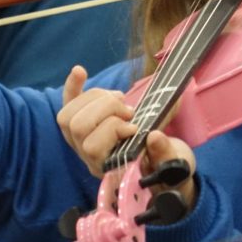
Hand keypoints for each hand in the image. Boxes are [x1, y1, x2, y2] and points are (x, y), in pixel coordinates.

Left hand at [57, 68, 197, 208]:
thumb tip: (154, 136)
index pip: (92, 147)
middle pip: (77, 126)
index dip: (113, 129)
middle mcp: (89, 158)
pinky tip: (80, 71)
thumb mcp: (173, 162)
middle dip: (106, 109)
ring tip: (120, 100)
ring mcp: (81, 143)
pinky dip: (72, 87)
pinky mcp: (82, 125)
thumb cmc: (166, 163)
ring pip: (68, 115)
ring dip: (96, 98)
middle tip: (129, 110)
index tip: (135, 128)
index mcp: (109, 169)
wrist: (159, 163)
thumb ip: (166, 153)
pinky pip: (67, 105)